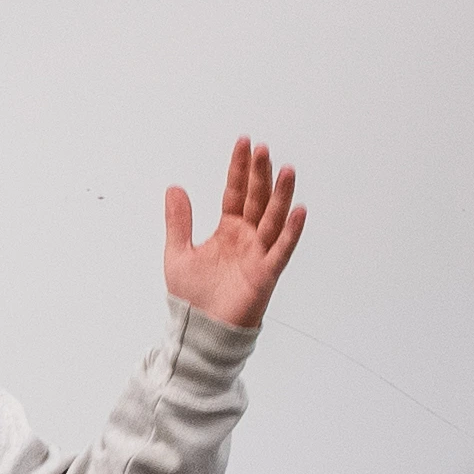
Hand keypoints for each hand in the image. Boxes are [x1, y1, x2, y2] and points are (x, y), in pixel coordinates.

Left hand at [163, 136, 304, 329]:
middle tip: (262, 149)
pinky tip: (299, 211)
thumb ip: (178, 221)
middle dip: (260, 175)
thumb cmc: (191, 297)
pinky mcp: (266, 274)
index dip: (239, 169)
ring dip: (281, 195)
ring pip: (273, 219)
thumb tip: (174, 188)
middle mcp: (247, 238)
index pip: (236, 192)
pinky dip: (291, 231)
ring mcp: (258, 254)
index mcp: (228, 230)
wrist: (198, 330)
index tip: (244, 143)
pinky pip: (281, 250)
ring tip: (286, 169)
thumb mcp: (178, 252)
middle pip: (257, 200)